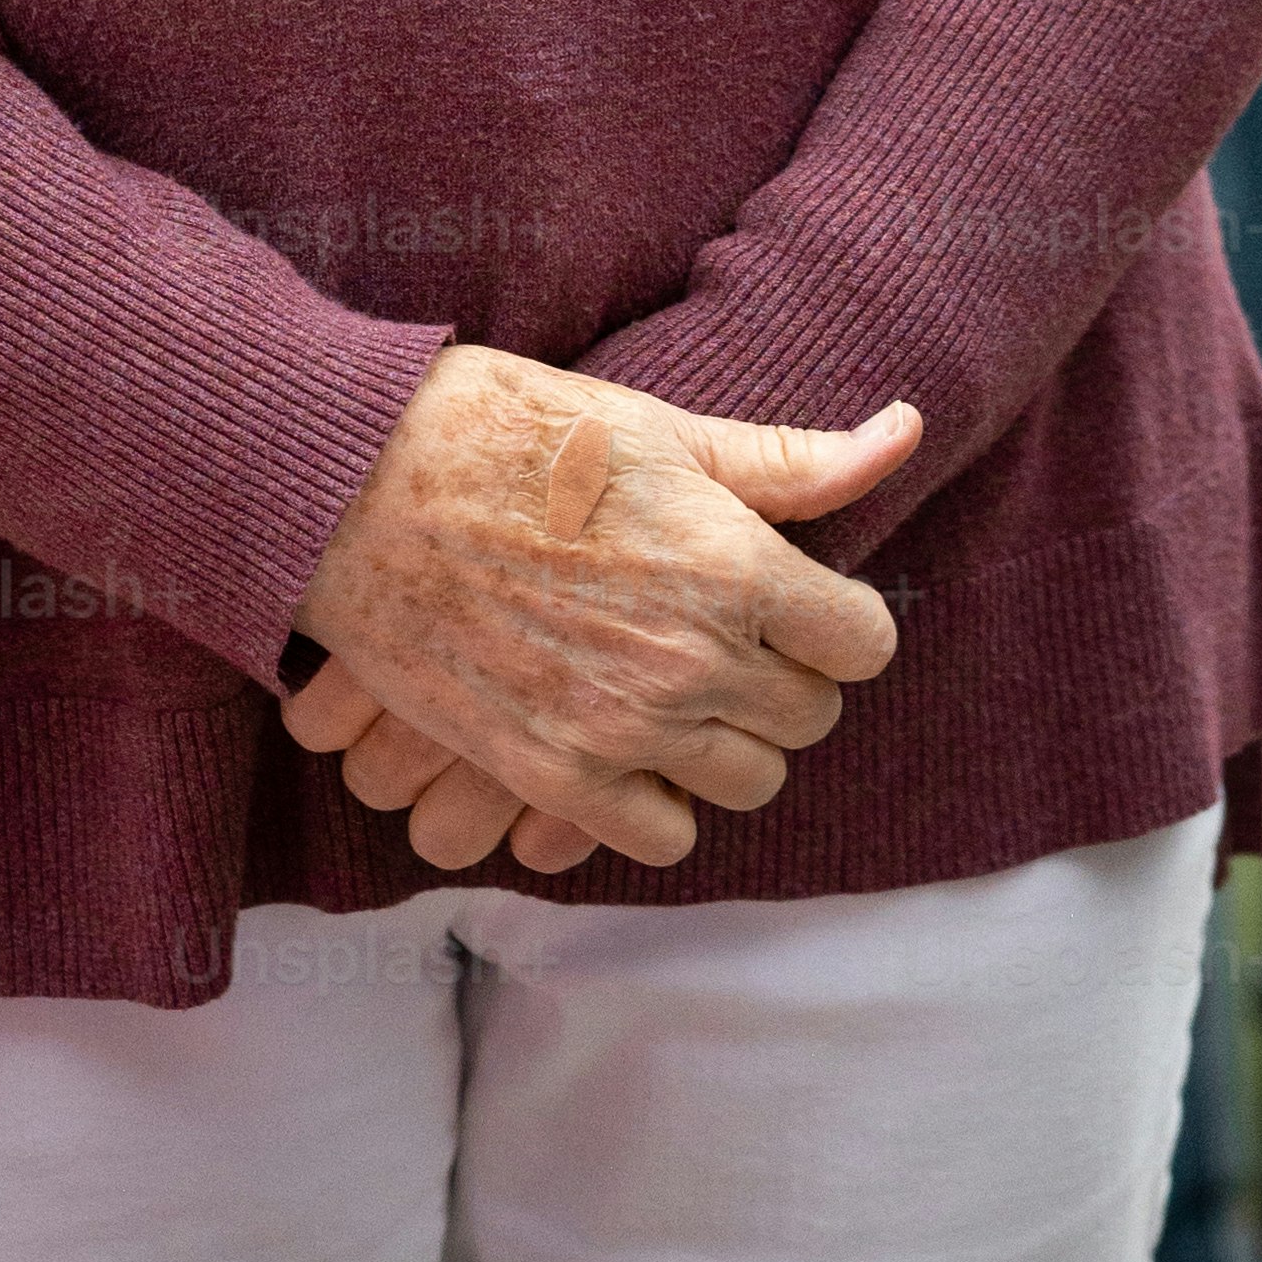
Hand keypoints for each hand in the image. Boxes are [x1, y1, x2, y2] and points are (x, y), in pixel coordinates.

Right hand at [285, 349, 919, 871]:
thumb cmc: (513, 434)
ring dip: (724, 739)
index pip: (863, 643)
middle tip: (720, 628)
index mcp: (734, 564)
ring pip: (746, 782)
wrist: (359, 483)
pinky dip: (655, 798)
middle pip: (808, 717)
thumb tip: (903, 434)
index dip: (832, 617)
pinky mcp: (550, 775)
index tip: (789, 596)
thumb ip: (789, 461)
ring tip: (668, 679)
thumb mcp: (661, 427)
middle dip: (780, 674)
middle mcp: (694, 659)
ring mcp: (623, 727)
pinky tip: (622, 736)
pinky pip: (661, 834)